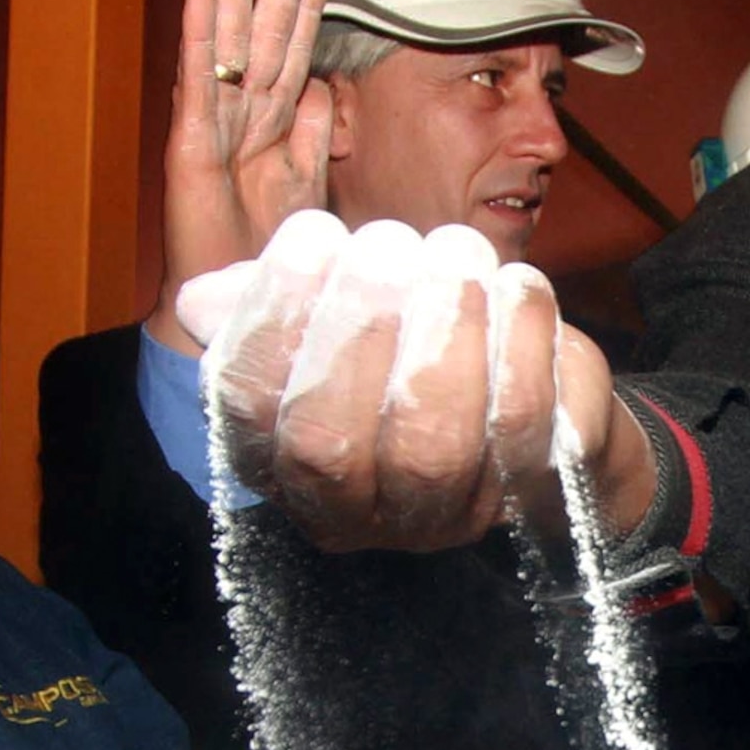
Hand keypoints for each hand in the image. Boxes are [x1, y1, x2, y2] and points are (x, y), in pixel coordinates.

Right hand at [148, 0, 332, 354]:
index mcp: (271, 124)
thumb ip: (311, 133)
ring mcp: (211, 128)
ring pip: (229, 53)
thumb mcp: (304, 182)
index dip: (306, 10)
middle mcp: (240, 118)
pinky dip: (197, 41)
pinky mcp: (187, 147)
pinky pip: (196, 87)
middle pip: (263, 43)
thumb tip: (320, 83)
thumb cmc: (264, 245)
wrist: (231, 295)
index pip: (293, 55)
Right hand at [176, 209, 657, 552]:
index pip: (251, 410)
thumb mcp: (329, 322)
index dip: (275, 321)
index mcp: (282, 464)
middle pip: (338, 445)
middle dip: (359, 329)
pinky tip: (517, 283)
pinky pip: (525, 426)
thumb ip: (265, 308)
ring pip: (436, 442)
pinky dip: (522, 343)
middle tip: (388, 244)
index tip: (313, 236)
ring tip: (457, 252)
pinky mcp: (532, 490)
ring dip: (446, 330)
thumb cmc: (407, 351)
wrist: (545, 410)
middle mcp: (359, 511)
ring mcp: (447, 514)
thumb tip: (204, 301)